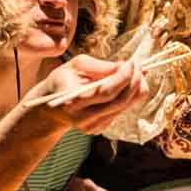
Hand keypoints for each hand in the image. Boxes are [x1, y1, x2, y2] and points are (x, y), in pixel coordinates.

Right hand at [30, 55, 149, 133]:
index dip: (123, 77)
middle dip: (134, 81)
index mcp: (72, 101)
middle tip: (139, 65)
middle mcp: (83, 118)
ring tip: (136, 71)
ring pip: (125, 106)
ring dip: (135, 88)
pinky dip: (130, 95)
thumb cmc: (64, 80)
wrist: (51, 106)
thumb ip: (100, 66)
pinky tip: (128, 83)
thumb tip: (125, 66)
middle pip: (120, 101)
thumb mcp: (76, 66)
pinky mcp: (100, 128)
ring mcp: (92, 126)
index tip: (132, 62)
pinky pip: (122, 110)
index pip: (106, 92)